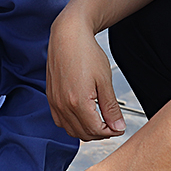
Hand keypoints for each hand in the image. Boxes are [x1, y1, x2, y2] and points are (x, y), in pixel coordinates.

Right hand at [46, 12, 125, 140]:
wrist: (67, 36)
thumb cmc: (86, 53)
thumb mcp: (104, 81)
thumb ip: (111, 108)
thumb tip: (118, 127)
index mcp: (78, 102)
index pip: (95, 130)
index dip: (111, 132)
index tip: (119, 127)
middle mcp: (63, 105)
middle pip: (83, 134)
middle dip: (100, 133)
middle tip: (112, 124)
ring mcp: (55, 102)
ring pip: (71, 131)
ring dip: (86, 131)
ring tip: (100, 121)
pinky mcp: (51, 98)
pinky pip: (61, 121)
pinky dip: (73, 124)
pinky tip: (84, 116)